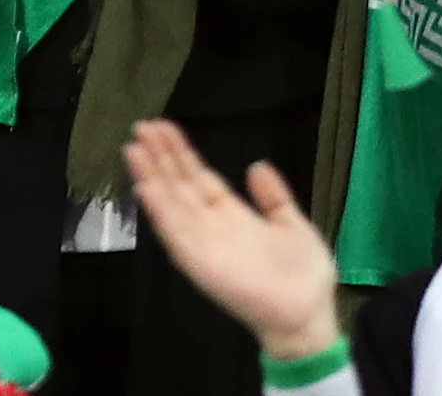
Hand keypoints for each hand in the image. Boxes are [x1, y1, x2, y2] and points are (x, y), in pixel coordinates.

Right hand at [127, 120, 343, 361]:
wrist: (307, 315)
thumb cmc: (303, 275)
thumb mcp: (292, 223)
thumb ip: (273, 196)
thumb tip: (256, 165)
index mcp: (232, 217)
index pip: (199, 179)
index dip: (181, 154)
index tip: (163, 128)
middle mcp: (212, 228)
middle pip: (180, 187)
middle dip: (160, 157)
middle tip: (141, 126)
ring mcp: (203, 245)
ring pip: (171, 205)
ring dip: (152, 177)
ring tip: (134, 147)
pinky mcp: (201, 263)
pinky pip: (176, 234)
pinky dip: (160, 212)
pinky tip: (145, 188)